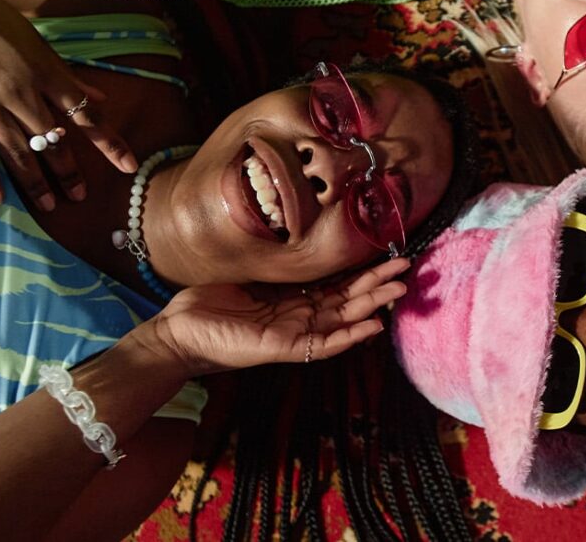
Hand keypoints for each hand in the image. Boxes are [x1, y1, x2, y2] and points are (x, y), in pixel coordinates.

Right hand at [0, 0, 136, 208]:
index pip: (84, 113)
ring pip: (17, 149)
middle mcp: (18, 88)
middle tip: (81, 196)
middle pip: (52, 138)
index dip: (107, 141)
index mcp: (42, 69)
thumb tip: (99, 97)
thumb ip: (64, 73)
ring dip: (36, 182)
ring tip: (51, 206)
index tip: (127, 166)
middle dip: (69, 170)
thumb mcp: (31, 37)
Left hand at [144, 259, 408, 375]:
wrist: (177, 330)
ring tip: (400, 291)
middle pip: (347, 301)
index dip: (362, 274)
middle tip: (407, 269)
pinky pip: (322, 344)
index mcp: (292, 301)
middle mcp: (298, 318)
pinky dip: (349, 335)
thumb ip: (277, 267)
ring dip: (372, 307)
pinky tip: (372, 325)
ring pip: (342, 320)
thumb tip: (298, 237)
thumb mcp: (249, 276)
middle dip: (377, 285)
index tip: (387, 256)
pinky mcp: (281, 348)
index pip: (336, 287)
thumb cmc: (208, 304)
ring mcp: (293, 335)